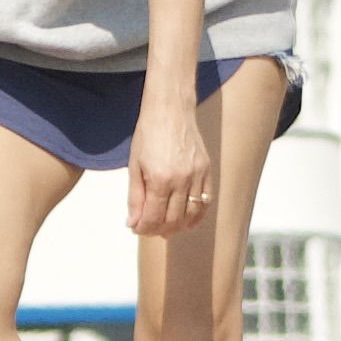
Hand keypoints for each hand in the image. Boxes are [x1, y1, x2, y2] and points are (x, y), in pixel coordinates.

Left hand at [130, 97, 213, 237]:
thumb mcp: (134, 165)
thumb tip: (132, 223)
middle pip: (173, 219)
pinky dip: (197, 216)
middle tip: (148, 230)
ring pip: (191, 214)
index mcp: (160, 179)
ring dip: (178, 226)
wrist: (170, 110)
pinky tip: (186, 221)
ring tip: (165, 229)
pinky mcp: (208, 171)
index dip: (144, 228)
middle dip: (159, 229)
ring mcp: (198, 176)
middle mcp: (182, 180)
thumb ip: (134, 197)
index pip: (154, 216)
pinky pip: (206, 202)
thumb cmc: (147, 135)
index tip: (136, 229)